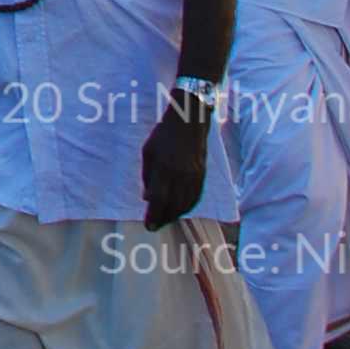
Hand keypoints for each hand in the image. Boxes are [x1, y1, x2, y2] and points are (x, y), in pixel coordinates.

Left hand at [140, 110, 210, 228]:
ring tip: (165, 220)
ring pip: (185, 204)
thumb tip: (147, 198)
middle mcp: (181, 175)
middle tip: (155, 226)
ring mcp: (194, 176)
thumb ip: (147, 176)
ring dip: (175, 215)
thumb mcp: (148, 152)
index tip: (148, 225)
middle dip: (163, 219)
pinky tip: (180, 210)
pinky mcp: (203, 175)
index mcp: (164, 168)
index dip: (153, 215)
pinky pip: (196, 197)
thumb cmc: (163, 135)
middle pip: (173, 205)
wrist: (189, 122)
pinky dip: (187, 207)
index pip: (158, 199)